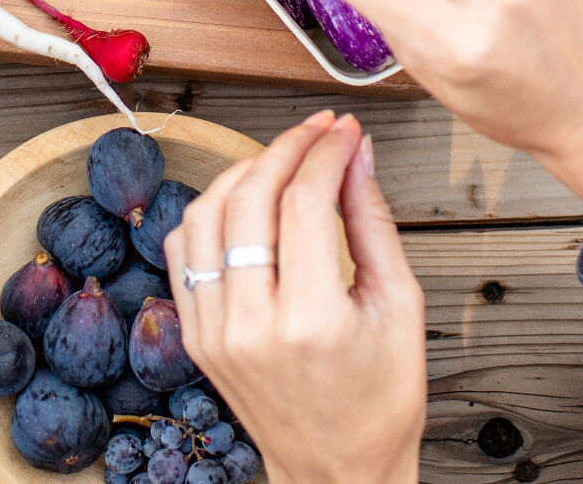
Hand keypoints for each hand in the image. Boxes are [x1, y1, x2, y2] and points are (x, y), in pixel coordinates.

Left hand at [167, 112, 424, 483]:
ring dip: (243, 173)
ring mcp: (214, 331)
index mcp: (311, 321)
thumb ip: (372, 221)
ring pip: (204, 216)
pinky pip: (183, 253)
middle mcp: (251, 325)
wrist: (338, 471)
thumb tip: (356, 156)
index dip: (325, 152)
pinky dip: (209, 213)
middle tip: (317, 132)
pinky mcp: (196, 336)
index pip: (305, 201)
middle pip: (250, 199)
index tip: (344, 131)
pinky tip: (243, 202)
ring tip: (281, 160)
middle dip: (286, 148)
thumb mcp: (399, 305)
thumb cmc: (380, 400)